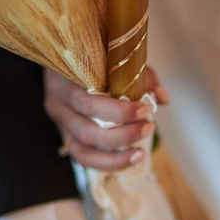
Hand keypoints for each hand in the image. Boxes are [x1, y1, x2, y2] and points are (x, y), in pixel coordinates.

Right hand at [43, 67, 168, 170]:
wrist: (66, 57)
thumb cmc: (94, 57)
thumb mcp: (115, 58)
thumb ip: (140, 76)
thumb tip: (162, 99)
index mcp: (63, 81)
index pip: (89, 103)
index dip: (119, 112)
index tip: (146, 110)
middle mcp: (57, 105)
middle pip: (87, 131)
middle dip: (122, 135)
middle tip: (148, 127)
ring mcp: (60, 125)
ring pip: (82, 152)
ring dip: (115, 157)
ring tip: (140, 153)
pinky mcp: (66, 139)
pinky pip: (84, 158)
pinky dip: (108, 162)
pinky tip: (129, 159)